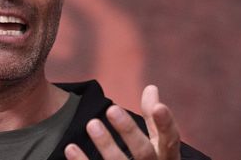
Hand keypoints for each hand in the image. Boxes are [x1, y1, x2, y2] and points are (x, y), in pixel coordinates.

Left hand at [64, 85, 180, 159]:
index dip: (165, 124)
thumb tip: (151, 87)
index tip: (159, 107)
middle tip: (111, 109)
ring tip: (91, 124)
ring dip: (106, 146)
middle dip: (128, 132)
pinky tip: (70, 148)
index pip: (170, 140)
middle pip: (144, 153)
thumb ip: (154, 120)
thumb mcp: (159, 146)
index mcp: (166, 158)